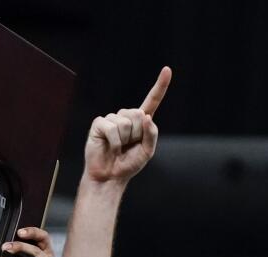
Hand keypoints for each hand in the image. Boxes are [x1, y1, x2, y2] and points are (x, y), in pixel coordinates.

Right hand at [83, 67, 170, 185]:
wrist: (109, 177)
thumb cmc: (128, 165)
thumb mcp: (147, 152)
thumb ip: (151, 134)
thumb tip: (145, 116)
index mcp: (140, 122)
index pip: (152, 100)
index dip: (160, 86)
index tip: (167, 69)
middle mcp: (126, 117)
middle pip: (138, 114)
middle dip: (136, 134)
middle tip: (128, 146)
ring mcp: (112, 119)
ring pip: (125, 123)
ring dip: (124, 140)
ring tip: (118, 148)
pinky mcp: (99, 124)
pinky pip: (112, 128)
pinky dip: (114, 142)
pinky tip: (111, 148)